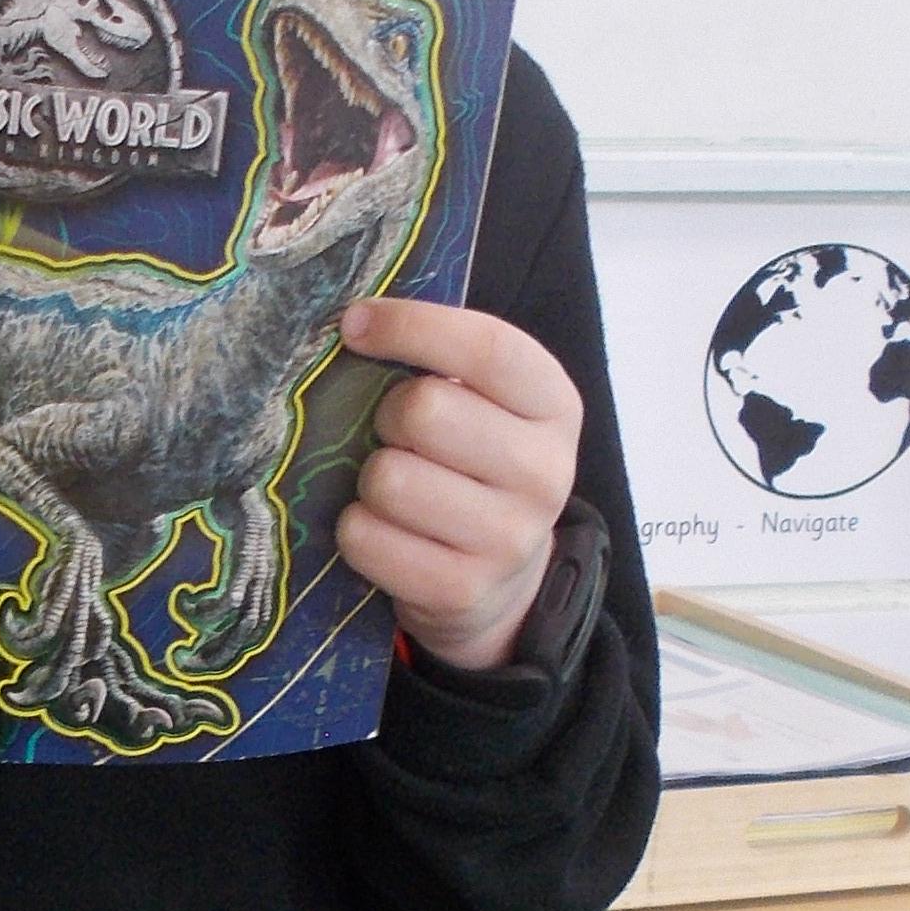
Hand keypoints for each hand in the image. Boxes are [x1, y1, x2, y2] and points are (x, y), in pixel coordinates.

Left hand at [334, 297, 582, 674]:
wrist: (502, 581)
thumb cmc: (476, 467)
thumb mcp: (489, 407)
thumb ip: (444, 362)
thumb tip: (355, 321)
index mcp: (554, 406)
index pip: (487, 348)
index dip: (413, 327)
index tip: (356, 324)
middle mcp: (544, 472)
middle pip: (424, 412)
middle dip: (386, 417)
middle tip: (394, 434)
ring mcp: (508, 538)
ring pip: (388, 478)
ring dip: (369, 479)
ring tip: (393, 489)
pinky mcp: (461, 590)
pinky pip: (366, 537)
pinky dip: (357, 530)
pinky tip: (384, 531)